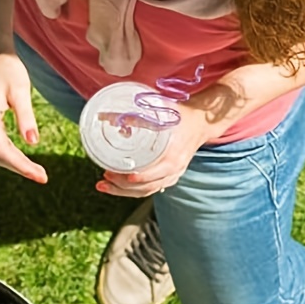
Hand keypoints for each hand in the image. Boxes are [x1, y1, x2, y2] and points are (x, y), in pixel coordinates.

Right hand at [0, 52, 47, 182]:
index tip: (41, 176)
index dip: (22, 166)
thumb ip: (26, 117)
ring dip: (17, 163)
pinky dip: (12, 154)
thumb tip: (33, 143)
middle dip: (21, 168)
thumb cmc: (7, 68)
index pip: (3, 150)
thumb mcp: (20, 91)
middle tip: (43, 177)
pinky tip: (26, 161)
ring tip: (38, 173)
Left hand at [96, 102, 212, 197]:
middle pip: (146, 187)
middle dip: (122, 187)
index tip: (118, 175)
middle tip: (104, 177)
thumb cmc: (180, 116)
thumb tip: (106, 117)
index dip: (135, 177)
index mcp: (173, 157)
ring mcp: (172, 175)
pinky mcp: (168, 176)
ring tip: (105, 185)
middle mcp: (173, 170)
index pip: (153, 175)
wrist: (199, 123)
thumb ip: (135, 114)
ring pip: (147, 191)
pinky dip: (133, 190)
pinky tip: (118, 186)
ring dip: (124, 191)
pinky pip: (150, 188)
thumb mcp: (161, 112)